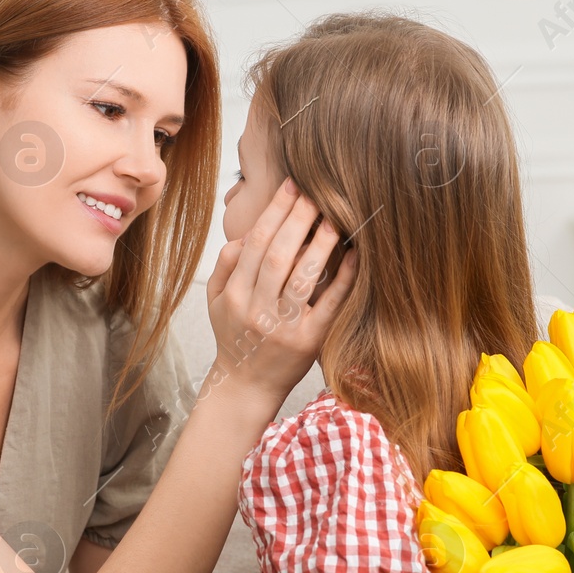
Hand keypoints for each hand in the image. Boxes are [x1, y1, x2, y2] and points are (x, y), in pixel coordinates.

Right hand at [204, 178, 357, 406]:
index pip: (255, 243)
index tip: (291, 186)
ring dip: (320, 244)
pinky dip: (343, 279)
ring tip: (335, 217)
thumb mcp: (217, 301)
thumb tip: (246, 234)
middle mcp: (257, 310)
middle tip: (317, 191)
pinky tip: (356, 256)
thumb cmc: (234, 336)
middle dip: (298, 218)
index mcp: (235, 295)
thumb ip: (226, 265)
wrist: (246, 386)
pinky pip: (329, 305)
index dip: (274, 211)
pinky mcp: (309, 342)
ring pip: (302, 277)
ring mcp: (283, 327)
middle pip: (278, 255)